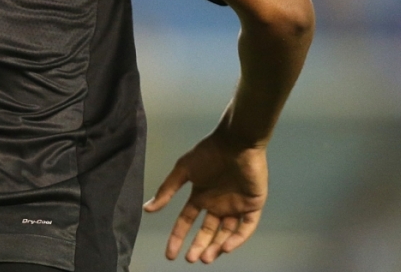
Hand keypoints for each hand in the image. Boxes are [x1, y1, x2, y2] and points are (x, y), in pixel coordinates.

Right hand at [143, 131, 267, 263]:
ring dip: (216, 246)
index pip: (187, 221)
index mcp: (200, 196)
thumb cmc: (208, 153)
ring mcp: (236, 206)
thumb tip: (147, 209)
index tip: (170, 254)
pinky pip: (246, 227)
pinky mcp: (253, 205)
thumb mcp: (183, 170)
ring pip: (226, 232)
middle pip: (207, 232)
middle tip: (191, 259)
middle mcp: (217, 204)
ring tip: (205, 257)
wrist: (236, 143)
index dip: (178, 237)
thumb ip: (167, 190)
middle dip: (198, 246)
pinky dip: (237, 238)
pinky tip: (226, 246)